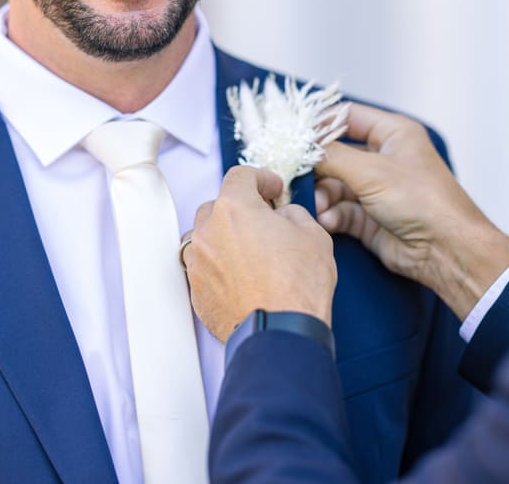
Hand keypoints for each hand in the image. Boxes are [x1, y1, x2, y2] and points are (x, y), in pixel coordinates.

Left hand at [184, 166, 336, 341]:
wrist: (281, 333)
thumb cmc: (299, 284)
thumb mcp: (312, 234)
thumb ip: (292, 213)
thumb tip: (282, 215)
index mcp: (234, 208)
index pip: (240, 176)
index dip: (261, 178)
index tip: (273, 189)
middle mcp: (208, 231)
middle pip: (218, 205)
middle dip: (240, 209)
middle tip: (265, 221)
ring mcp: (198, 263)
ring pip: (206, 238)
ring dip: (225, 237)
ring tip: (251, 252)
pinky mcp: (197, 292)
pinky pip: (205, 268)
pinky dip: (220, 266)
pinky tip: (243, 278)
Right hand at [314, 103, 508, 319]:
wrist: (446, 250)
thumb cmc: (422, 200)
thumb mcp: (372, 171)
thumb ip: (332, 157)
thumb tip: (304, 150)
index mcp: (393, 133)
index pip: (348, 116)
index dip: (320, 123)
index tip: (293, 135)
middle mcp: (384, 158)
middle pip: (336, 154)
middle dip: (317, 169)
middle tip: (297, 177)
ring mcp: (377, 189)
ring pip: (334, 186)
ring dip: (323, 197)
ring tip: (319, 208)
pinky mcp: (371, 218)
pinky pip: (340, 211)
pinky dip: (332, 215)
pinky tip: (329, 222)